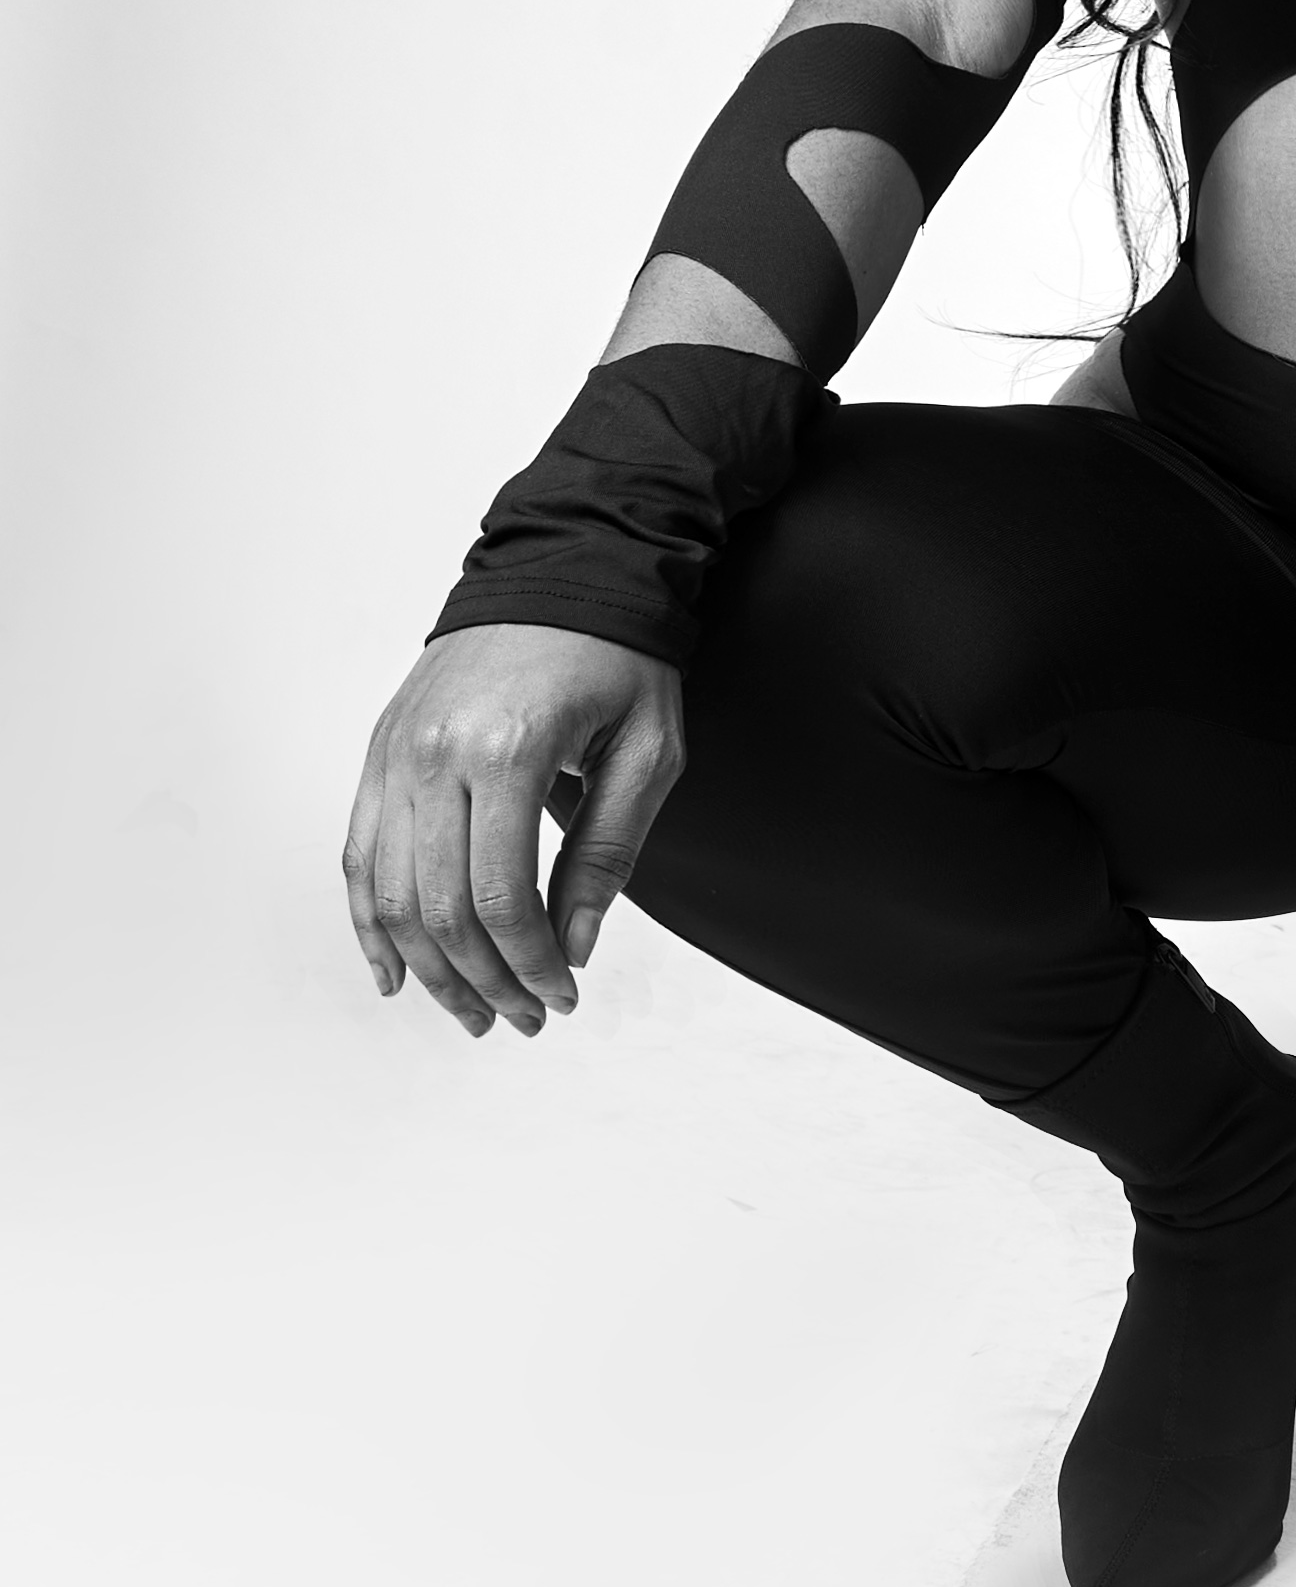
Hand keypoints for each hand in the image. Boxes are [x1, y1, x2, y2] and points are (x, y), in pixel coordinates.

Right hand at [342, 624, 683, 1037]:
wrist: (566, 568)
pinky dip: (370, 921)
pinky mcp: (380, 749)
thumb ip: (606, 854)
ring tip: (472, 1010)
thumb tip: (574, 948)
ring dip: (428, 968)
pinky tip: (394, 974)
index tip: (563, 997)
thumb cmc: (619, 658)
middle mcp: (435, 754)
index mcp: (508, 751)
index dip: (531, 964)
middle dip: (483, 980)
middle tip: (523, 1019)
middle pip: (437, 907)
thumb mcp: (647, 752)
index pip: (500, 898)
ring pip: (388, 892)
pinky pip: (358, 853)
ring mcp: (396, 752)